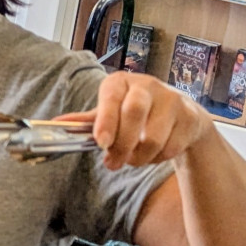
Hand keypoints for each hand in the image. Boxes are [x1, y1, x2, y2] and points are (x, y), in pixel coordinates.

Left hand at [58, 73, 209, 172]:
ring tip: (132, 159)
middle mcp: (147, 85)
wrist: (181, 114)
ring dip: (139, 157)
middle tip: (112, 164)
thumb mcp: (111, 112)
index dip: (106, 120)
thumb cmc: (136, 113)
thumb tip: (55, 124)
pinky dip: (158, 158)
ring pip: (153, 137)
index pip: (112, 97)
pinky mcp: (190, 116)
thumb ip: (87, 120)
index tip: (101, 143)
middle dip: (122, 144)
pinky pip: (170, 147)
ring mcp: (172, 99)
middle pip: (135, 112)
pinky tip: (153, 154)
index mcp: (120, 82)